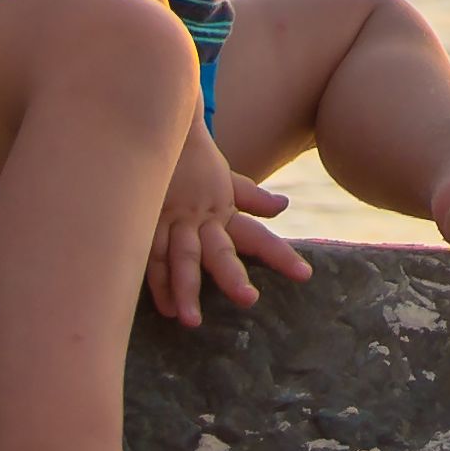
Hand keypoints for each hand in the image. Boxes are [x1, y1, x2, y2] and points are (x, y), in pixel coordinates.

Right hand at [149, 126, 310, 328]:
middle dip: (232, 276)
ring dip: (185, 289)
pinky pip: (149, 255)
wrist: (160, 129)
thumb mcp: (226, 179)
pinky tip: (163, 307)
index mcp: (223, 210)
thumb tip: (282, 207)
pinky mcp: (145, 223)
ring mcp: (171, 221)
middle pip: (219, 251)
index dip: (280, 255)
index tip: (304, 274)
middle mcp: (201, 218)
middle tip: (249, 300)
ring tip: (190, 320)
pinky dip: (155, 281)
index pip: (256, 236)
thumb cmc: (196, 161)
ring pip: (180, 258)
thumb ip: (252, 198)